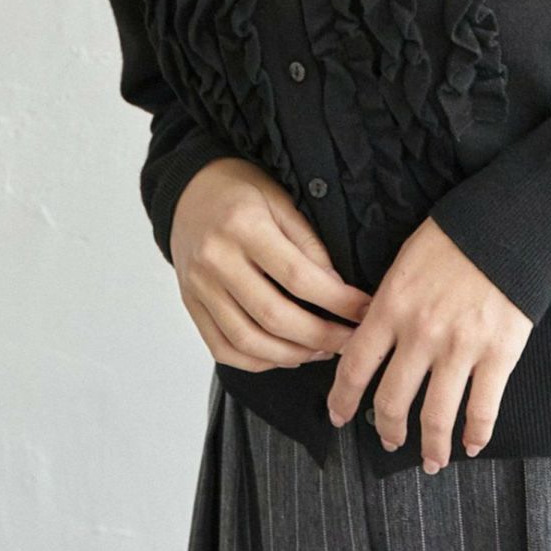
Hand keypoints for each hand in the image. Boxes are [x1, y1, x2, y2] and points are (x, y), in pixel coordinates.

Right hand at [171, 158, 373, 369]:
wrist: (188, 190)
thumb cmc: (239, 189)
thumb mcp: (280, 199)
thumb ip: (307, 243)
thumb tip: (336, 287)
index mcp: (243, 227)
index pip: (296, 276)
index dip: (336, 301)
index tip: (363, 311)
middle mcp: (216, 261)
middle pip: (273, 315)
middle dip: (319, 336)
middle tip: (350, 341)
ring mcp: (199, 287)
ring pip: (247, 340)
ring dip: (291, 354)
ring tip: (322, 351)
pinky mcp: (191, 305)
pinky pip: (222, 348)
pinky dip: (256, 361)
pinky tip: (284, 355)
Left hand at [325, 217, 532, 470]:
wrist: (508, 225)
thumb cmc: (454, 236)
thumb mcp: (405, 261)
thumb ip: (387, 302)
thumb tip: (371, 335)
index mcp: (392, 306)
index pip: (355, 366)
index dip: (342, 399)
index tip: (339, 415)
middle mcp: (421, 334)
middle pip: (391, 400)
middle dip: (386, 429)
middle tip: (388, 439)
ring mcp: (461, 348)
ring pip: (435, 416)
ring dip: (430, 446)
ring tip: (431, 460)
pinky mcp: (499, 355)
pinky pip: (482, 409)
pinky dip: (475, 435)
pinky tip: (471, 445)